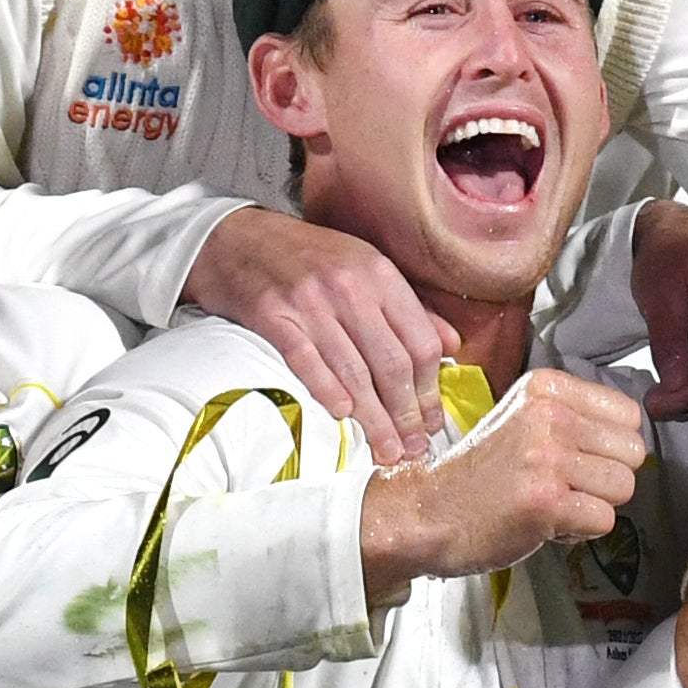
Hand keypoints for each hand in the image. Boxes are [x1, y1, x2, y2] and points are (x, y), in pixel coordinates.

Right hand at [182, 210, 447, 465]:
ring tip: (385, 450)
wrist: (235, 238)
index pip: (420, 342)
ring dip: (373, 417)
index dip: (430, 389)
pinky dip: (326, 389)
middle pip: (391, 363)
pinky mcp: (272, 313)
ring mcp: (310, 301)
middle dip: (406, 413)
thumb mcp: (365, 267)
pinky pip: (305, 359)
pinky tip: (341, 416)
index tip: (432, 422)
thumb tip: (452, 345)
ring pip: (353, 370)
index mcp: (380, 275)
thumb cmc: (306, 257)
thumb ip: (409, 307)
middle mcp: (350, 287)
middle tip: (414, 448)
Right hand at [359, 371, 645, 598]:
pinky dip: (579, 532)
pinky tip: (545, 523)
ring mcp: (547, 458)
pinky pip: (605, 520)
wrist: (425, 512)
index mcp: (546, 388)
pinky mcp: (546, 501)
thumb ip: (576, 417)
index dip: (610, 447)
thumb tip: (634, 434)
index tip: (574, 458)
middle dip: (606, 478)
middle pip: (633, 452)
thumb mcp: (524, 419)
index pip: (629, 415)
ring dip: (594, 505)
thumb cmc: (480, 474)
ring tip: (553, 502)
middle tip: (563, 485)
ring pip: (624, 486)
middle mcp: (549, 416)